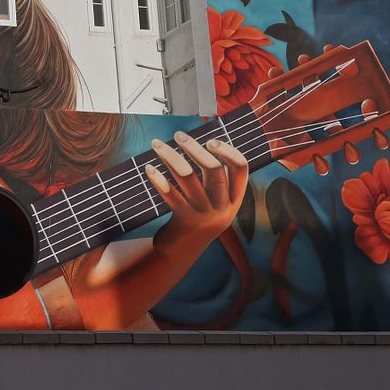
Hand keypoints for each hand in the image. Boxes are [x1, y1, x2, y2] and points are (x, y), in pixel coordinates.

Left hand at [143, 131, 249, 254]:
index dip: (228, 150)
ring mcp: (204, 215)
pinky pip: (170, 194)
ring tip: (157, 144)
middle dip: (195, 148)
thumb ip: (214, 179)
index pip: (241, 168)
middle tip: (179, 135)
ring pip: (188, 177)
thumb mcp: (213, 202)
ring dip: (170, 156)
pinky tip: (148, 168)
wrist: (180, 254)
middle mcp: (223, 207)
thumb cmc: (195, 219)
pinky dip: (158, 178)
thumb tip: (200, 143)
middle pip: (214, 169)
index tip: (211, 140)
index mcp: (235, 200)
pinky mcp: (183, 220)